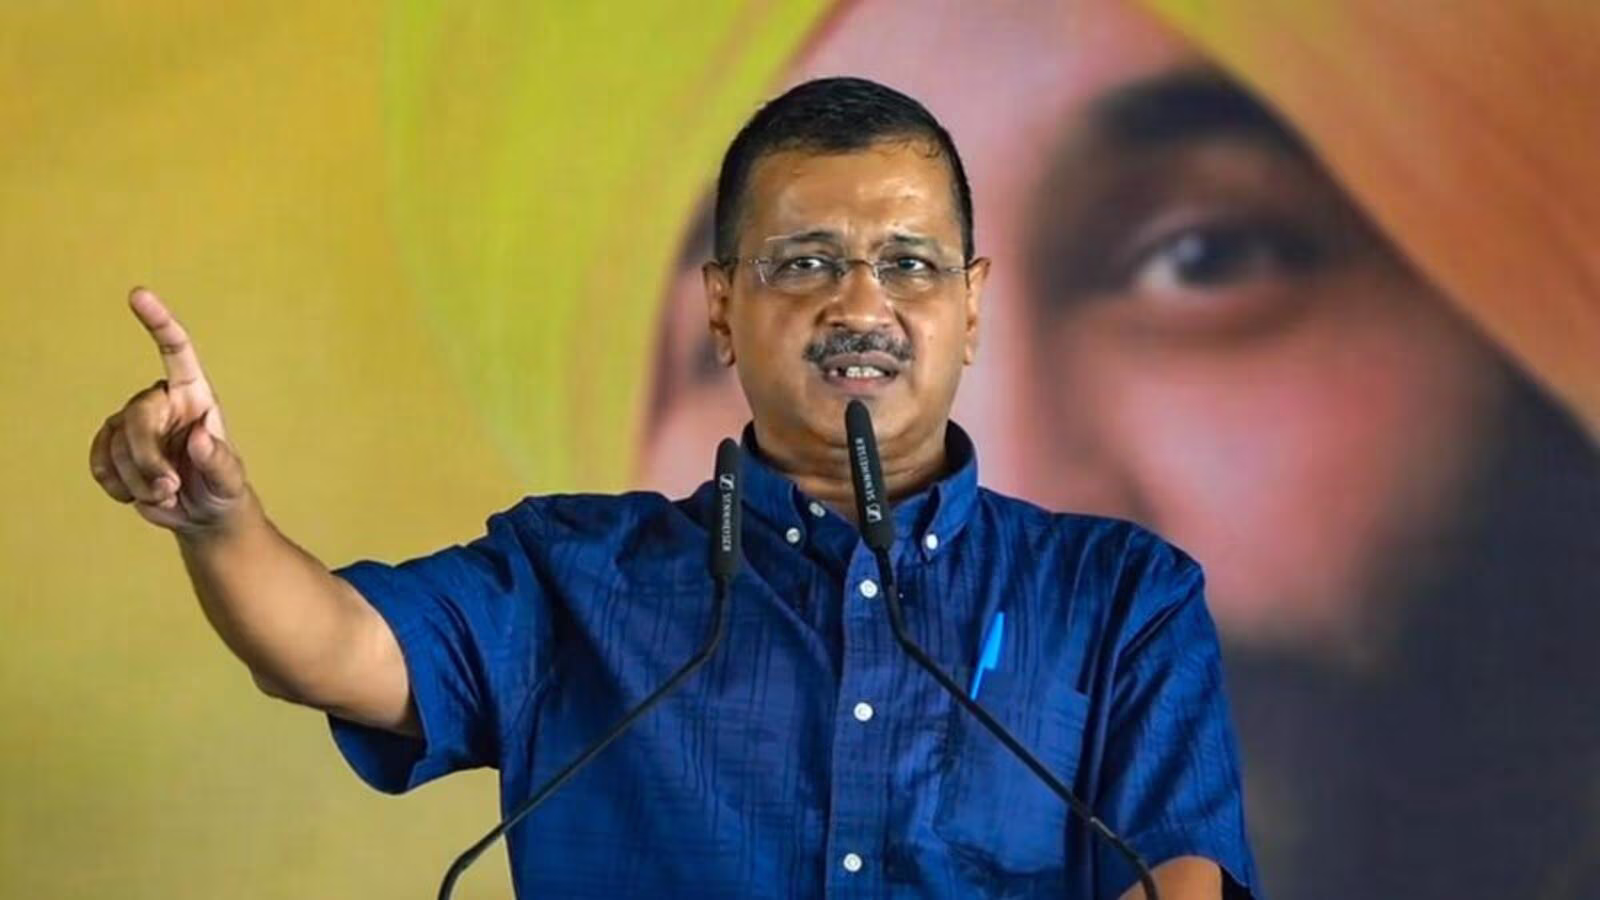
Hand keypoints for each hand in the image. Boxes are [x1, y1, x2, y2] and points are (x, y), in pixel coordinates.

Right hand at [89, 288, 249, 532]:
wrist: (202, 513)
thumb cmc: (223, 487)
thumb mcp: (230, 480)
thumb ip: (218, 460)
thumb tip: (199, 438)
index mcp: (195, 395)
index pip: (176, 351)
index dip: (158, 322)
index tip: (138, 294)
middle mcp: (162, 402)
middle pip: (136, 416)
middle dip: (147, 460)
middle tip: (171, 489)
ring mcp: (133, 423)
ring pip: (116, 446)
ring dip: (138, 480)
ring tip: (167, 493)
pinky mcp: (112, 446)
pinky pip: (100, 461)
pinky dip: (118, 486)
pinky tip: (141, 494)